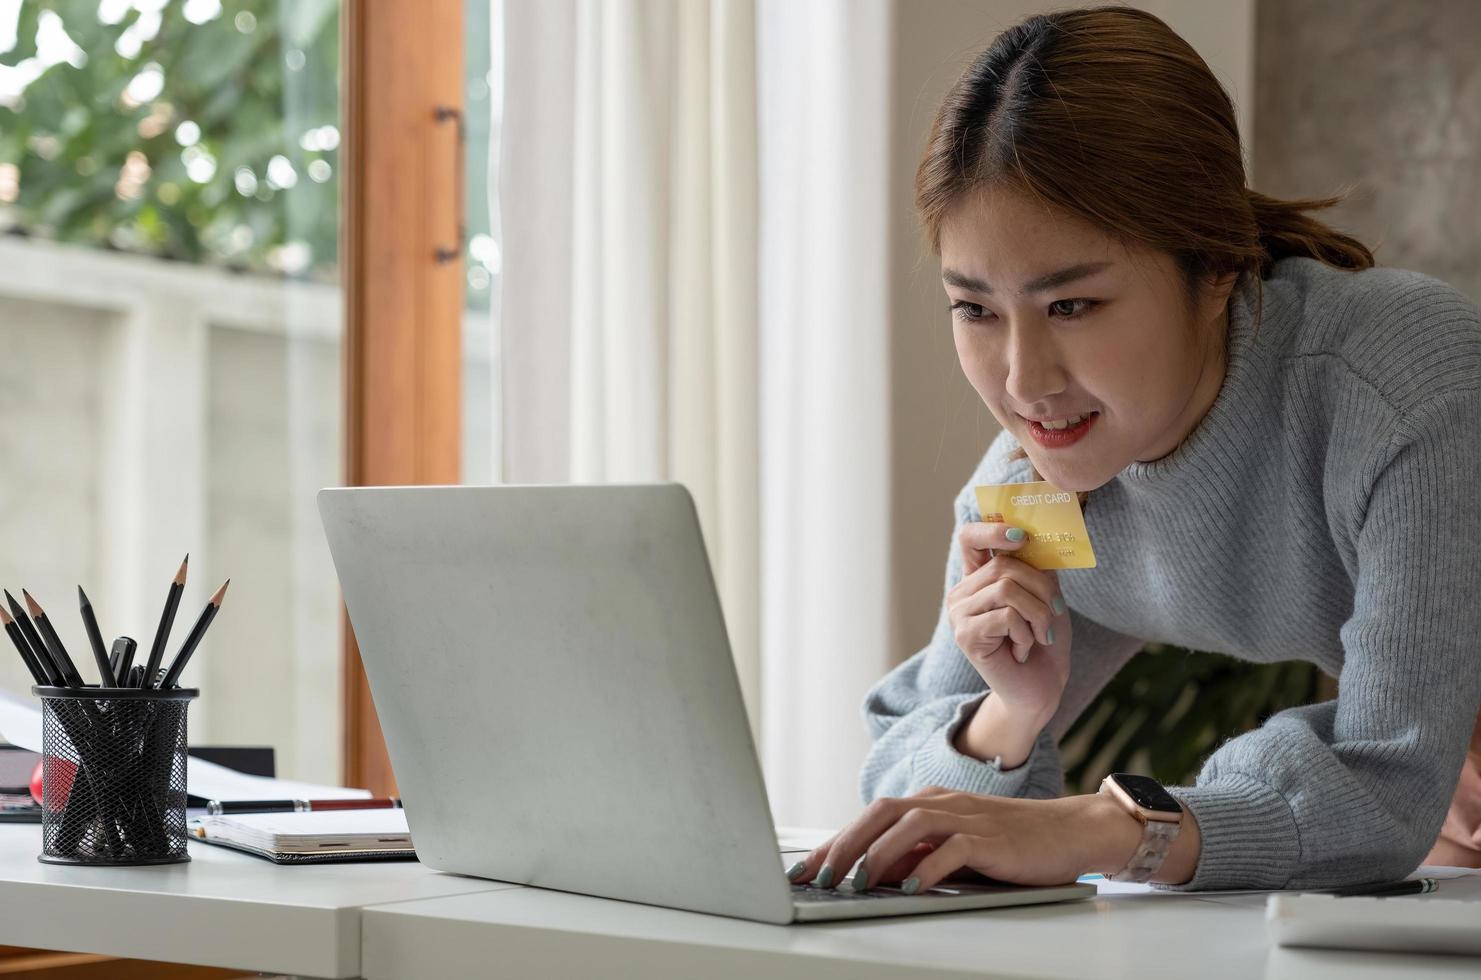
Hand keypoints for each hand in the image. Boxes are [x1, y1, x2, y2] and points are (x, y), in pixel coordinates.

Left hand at [788, 786, 1141, 892]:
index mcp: (929, 802)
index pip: (871, 817)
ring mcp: (968, 818)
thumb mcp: (954, 848)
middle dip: (845, 845)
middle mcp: (943, 803)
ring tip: (856, 883)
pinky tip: (912, 888)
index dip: (835, 842)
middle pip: (881, 814)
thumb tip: (873, 875)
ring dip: (878, 855)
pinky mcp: (993, 838)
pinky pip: (954, 848)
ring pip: (910, 825)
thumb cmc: (1010, 843)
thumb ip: (917, 855)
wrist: (1070, 831)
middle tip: (819, 877)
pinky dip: (930, 866)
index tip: (805, 868)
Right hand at [949, 521, 1071, 720]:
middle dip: (1042, 588)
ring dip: (1038, 614)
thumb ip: (1038, 568)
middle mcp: (962, 593)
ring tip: (1039, 635)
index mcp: (978, 579)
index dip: (992, 529)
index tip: (1022, 537)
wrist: (1040, 690)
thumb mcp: (1047, 597)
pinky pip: (1006, 616)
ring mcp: (959, 614)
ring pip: (1007, 590)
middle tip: (1056, 612)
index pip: (970, 538)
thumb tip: (1041, 535)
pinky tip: (1022, 650)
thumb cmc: (1043, 643)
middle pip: (1004, 566)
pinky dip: (1026, 633)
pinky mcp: (965, 635)